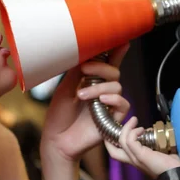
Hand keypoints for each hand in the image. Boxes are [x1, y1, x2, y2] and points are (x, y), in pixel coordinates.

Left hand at [40, 43, 130, 166]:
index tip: (120, 40)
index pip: (107, 64)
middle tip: (83, 71)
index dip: (115, 51)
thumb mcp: (65, 89)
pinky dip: (113, 98)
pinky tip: (101, 100)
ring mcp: (108, 104)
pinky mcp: (113, 118)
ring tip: (81, 96)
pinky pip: (123, 103)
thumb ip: (76, 72)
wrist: (56, 140)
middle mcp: (102, 91)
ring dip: (99, 87)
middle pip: (114, 71)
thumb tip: (85, 52)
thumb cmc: (59, 116)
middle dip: (100, 68)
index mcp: (91, 81)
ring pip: (117, 86)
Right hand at [105, 116, 179, 178]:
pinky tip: (141, 129)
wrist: (177, 176)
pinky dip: (133, 132)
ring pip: (121, 141)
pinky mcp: (140, 156)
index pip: (117, 152)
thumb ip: (155, 145)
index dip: (114, 140)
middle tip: (128, 122)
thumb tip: (156, 134)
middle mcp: (133, 160)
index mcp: (136, 159)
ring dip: (127, 128)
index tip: (123, 127)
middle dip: (114, 133)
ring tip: (135, 121)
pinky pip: (130, 141)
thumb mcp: (160, 152)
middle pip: (112, 149)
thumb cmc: (172, 166)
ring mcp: (135, 158)